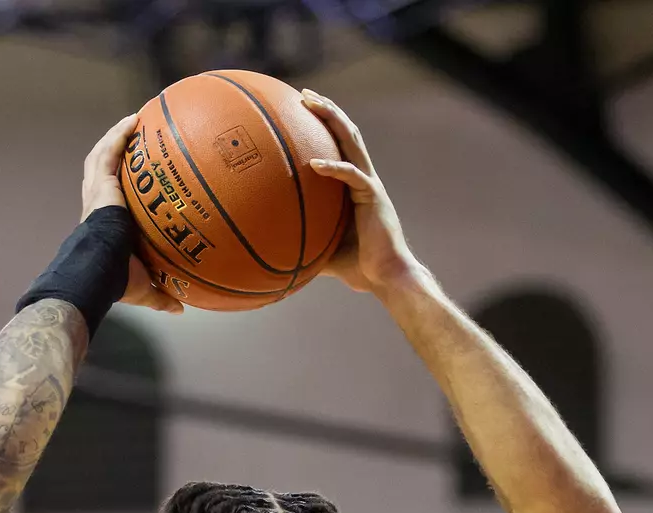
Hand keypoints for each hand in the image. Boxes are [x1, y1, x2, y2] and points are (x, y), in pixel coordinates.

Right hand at [81, 114, 183, 314]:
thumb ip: (161, 295)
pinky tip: (133, 120)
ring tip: (133, 121)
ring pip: (101, 157)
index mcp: (106, 226)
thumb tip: (180, 308)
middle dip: (116, 153)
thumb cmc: (118, 281)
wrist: (101, 271)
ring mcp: (98, 193)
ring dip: (115, 138)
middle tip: (134, 139)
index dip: (120, 187)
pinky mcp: (100, 184)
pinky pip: (107, 152)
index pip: (112, 200)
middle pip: (103, 172)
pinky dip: (118, 135)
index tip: (137, 178)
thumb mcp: (145, 288)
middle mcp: (99, 205)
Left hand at [301, 90, 419, 295]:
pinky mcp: (374, 198)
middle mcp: (363, 178)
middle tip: (303, 94)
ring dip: (333, 120)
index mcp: (353, 185)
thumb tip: (265, 243)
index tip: (300, 110)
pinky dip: (334, 168)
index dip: (324, 125)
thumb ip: (299, 237)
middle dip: (326, 110)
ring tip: (312, 104)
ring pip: (352, 143)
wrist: (387, 278)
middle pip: (346, 134)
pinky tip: (314, 164)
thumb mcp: (319, 248)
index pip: (339, 146)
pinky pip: (352, 177)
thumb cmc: (357, 266)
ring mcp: (370, 185)